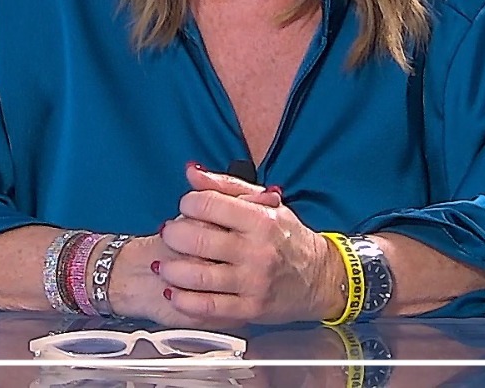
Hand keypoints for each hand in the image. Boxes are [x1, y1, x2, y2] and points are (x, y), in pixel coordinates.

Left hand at [107, 164, 279, 325]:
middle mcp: (257, 251)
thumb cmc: (288, 237)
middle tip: (169, 234)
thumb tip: (191, 173)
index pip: (209, 204)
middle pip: (198, 240)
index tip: (186, 206)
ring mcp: (253, 283)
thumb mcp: (265, 203)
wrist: (320, 278)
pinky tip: (174, 292)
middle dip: (173, 235)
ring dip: (171, 270)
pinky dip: (184, 300)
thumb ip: (226, 186)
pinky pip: (208, 307)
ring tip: (164, 265)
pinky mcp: (250, 309)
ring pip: (198, 276)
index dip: (188, 202)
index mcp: (260, 219)